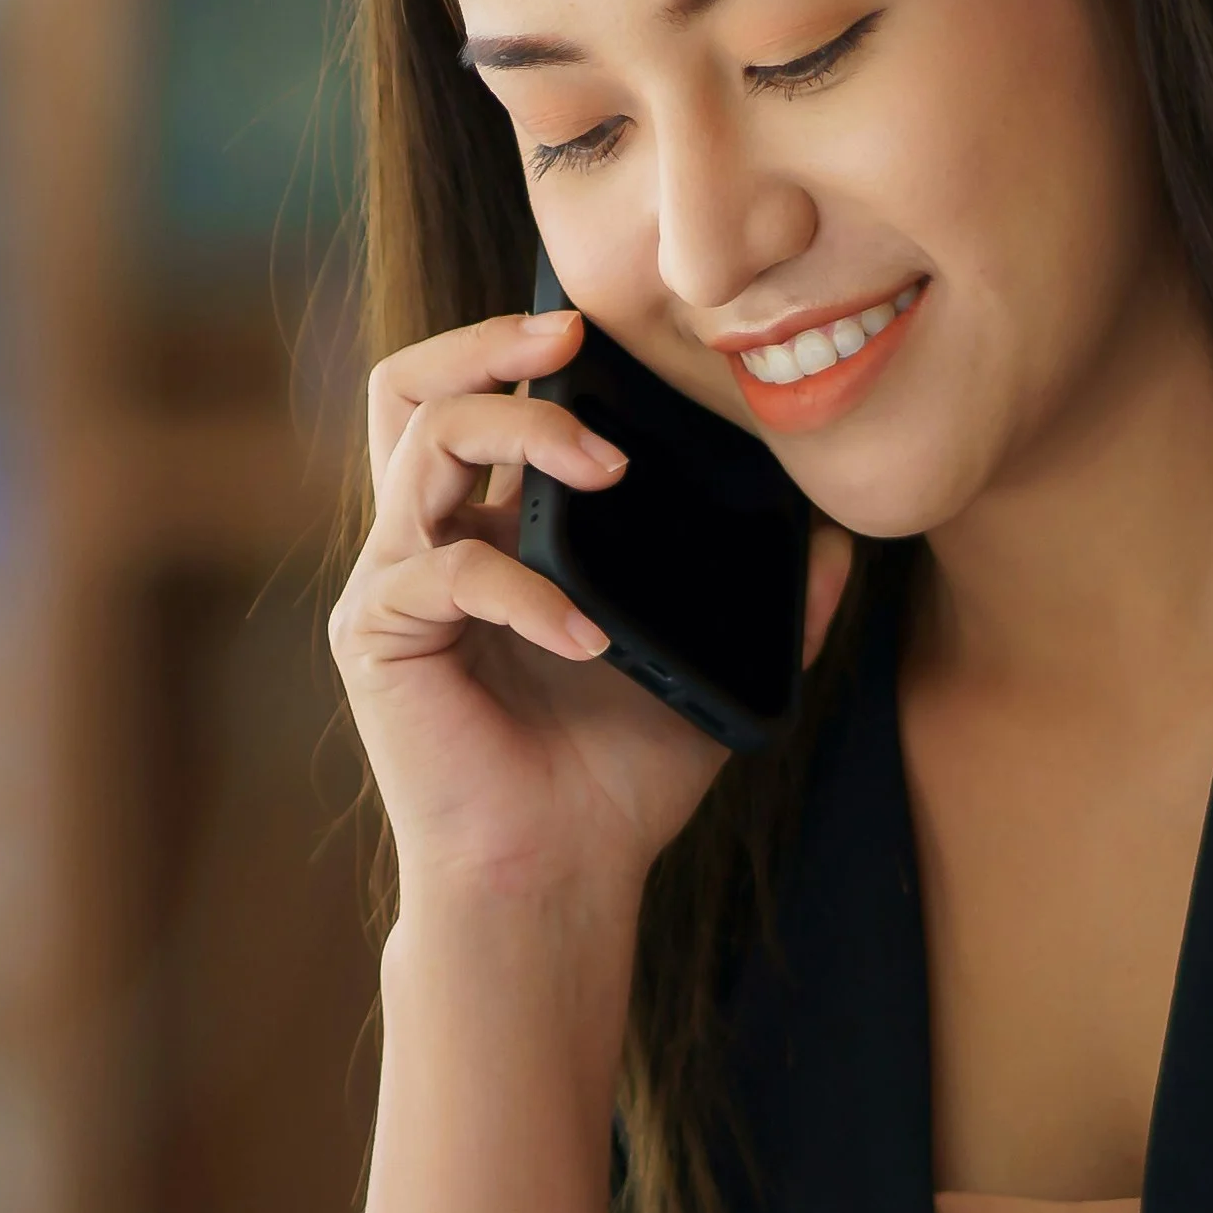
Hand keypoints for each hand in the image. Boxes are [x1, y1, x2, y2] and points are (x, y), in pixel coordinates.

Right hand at [330, 308, 849, 916]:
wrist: (558, 880)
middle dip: (485, 342)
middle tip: (570, 337)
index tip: (605, 332)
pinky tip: (584, 637)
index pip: (478, 401)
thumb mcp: (706, 669)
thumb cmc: (613, 781)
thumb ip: (766, 604)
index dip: (522, 349)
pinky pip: (441, 573)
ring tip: (606, 467)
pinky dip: (522, 590)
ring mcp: (395, 583)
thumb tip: (837, 540)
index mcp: (492, 531)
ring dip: (520, 431)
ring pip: (418, 442)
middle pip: (410, 388)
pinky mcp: (375, 637)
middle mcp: (430, 541)